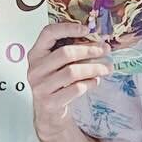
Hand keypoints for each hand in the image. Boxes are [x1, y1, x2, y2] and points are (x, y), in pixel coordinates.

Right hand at [28, 20, 113, 139]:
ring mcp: (40, 86)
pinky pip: (75, 89)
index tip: (86, 29)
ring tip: (106, 68)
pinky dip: (89, 83)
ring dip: (94, 68)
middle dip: (89, 50)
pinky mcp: (50, 102)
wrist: (49, 113)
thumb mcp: (56, 65)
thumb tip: (96, 40)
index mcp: (36, 54)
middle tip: (106, 50)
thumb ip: (69, 51)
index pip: (48, 33)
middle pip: (65, 53)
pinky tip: (95, 81)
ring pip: (72, 72)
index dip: (67, 28)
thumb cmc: (56, 84)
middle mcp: (35, 69)